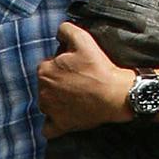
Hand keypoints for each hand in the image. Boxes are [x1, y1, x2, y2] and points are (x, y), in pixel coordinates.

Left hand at [37, 22, 133, 137]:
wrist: (116, 95)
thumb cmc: (99, 67)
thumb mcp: (83, 39)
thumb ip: (66, 30)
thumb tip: (59, 31)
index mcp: (44, 71)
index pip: (48, 65)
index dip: (62, 64)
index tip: (77, 67)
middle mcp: (42, 92)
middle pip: (47, 84)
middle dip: (58, 82)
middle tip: (79, 81)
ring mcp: (50, 111)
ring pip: (47, 103)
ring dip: (56, 101)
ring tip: (76, 97)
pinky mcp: (60, 125)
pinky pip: (49, 128)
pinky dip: (54, 124)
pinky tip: (64, 117)